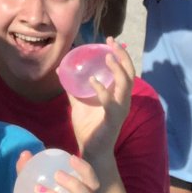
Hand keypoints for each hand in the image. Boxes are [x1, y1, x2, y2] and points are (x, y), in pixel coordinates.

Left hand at [67, 38, 133, 158]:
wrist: (91, 151)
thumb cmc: (88, 128)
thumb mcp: (78, 104)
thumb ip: (72, 89)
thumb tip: (61, 69)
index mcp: (116, 95)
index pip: (124, 70)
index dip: (120, 55)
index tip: (110, 41)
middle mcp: (122, 100)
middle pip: (130, 73)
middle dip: (122, 56)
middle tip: (112, 43)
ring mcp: (120, 109)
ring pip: (126, 85)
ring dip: (117, 69)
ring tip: (107, 57)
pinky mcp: (113, 119)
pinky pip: (111, 102)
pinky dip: (102, 90)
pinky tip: (92, 82)